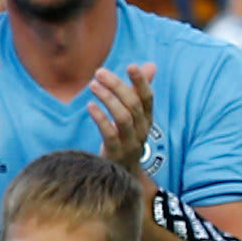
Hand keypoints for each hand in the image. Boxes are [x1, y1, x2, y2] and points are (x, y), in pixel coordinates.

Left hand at [87, 62, 158, 179]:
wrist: (123, 175)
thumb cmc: (126, 138)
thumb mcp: (135, 116)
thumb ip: (139, 91)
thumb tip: (151, 65)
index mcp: (147, 119)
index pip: (147, 98)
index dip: (141, 82)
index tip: (131, 65)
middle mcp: (142, 130)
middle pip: (133, 105)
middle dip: (117, 86)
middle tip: (100, 72)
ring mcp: (130, 143)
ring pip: (123, 118)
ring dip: (107, 99)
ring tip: (93, 85)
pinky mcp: (116, 153)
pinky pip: (109, 134)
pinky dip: (100, 118)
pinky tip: (90, 105)